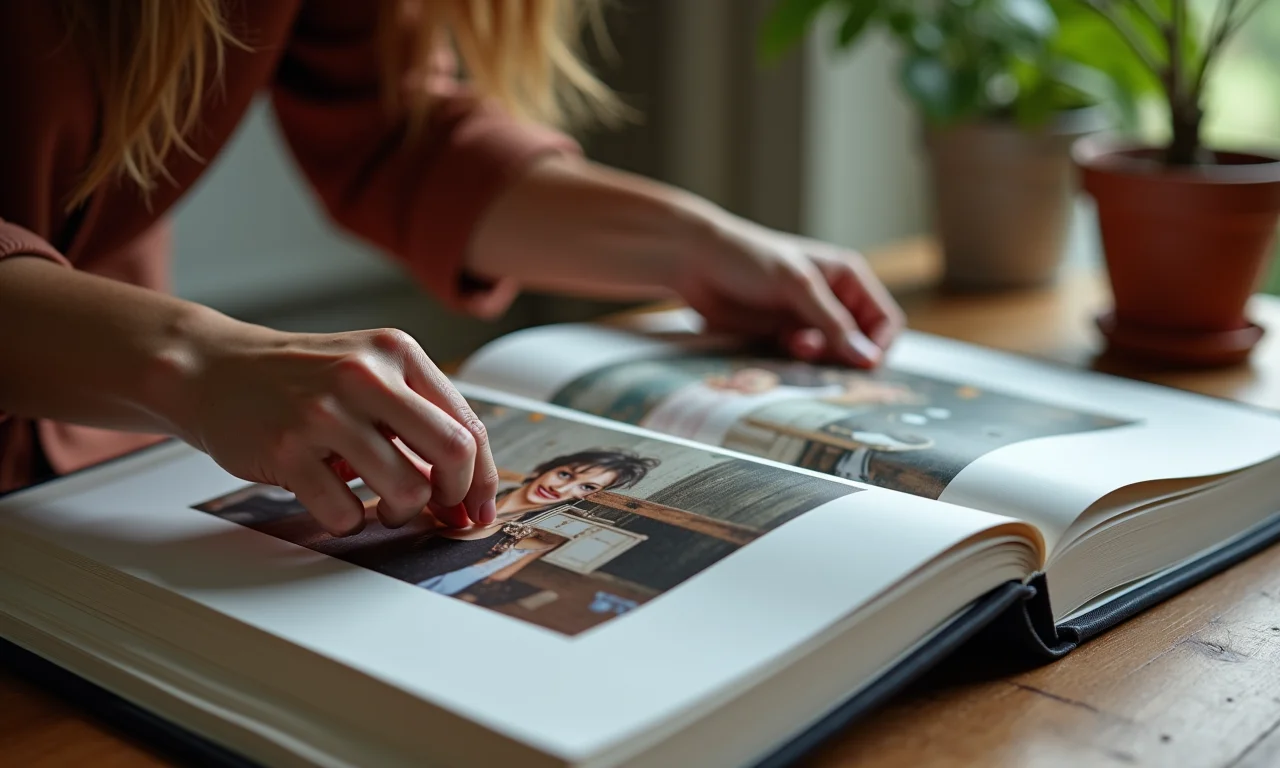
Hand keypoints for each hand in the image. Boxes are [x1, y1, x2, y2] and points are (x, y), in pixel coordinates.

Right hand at [174, 320, 497, 535]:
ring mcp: (324, 412)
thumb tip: (468, 482)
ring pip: (405, 489)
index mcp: (396, 352)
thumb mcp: (368, 369)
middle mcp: (365, 375)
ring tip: (384, 507)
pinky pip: (346, 511)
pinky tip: (339, 504)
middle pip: (452, 453)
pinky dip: (350, 521)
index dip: (483, 476)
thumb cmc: (301, 378)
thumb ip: (417, 412)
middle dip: (454, 496)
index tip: (480, 506)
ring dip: (401, 513)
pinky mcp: (287, 450)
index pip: (467, 423)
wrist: (214, 368)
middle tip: (440, 511)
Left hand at [674, 215, 904, 367]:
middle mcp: (832, 301)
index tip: (861, 363)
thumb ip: (833, 323)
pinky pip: (803, 363)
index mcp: (848, 278)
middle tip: (812, 349)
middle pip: (860, 345)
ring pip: (830, 358)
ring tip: (791, 343)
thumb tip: (869, 359)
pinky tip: (779, 346)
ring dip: (817, 359)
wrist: (696, 263)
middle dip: (842, 354)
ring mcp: (807, 321)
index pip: (885, 321)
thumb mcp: (797, 286)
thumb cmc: (749, 259)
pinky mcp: (782, 337)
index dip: (878, 345)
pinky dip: (797, 364)